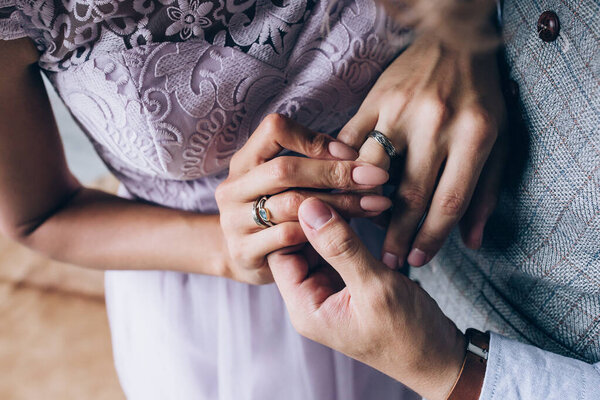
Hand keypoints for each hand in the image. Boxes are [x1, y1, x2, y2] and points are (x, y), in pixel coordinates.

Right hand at [215, 114, 391, 284]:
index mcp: (245, 161)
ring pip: (291, 204)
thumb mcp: (286, 185)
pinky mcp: (243, 251)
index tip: (350, 153)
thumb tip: (356, 155)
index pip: (274, 129)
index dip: (314, 139)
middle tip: (375, 177)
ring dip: (340, 202)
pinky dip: (322, 230)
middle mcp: (234, 188)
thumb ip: (312, 167)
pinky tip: (349, 231)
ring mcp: (234, 221)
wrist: (242, 260)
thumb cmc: (276, 214)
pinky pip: (288, 236)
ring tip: (374, 204)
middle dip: (335, 172)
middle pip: (285, 169)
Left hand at [268, 197, 465, 399]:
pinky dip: (346, 229)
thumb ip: (341, 247)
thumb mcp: (375, 287)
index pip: (279, 250)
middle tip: (334, 183)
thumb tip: (309, 207)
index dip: (292, 219)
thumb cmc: (409, 334)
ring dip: (331, 219)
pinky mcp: (345, 282)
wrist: (439, 358)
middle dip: (313, 215)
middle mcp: (308, 298)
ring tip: (348, 190)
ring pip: (316, 243)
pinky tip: (358, 207)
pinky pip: (335, 249)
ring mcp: (327, 290)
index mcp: (304, 306)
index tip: (315, 189)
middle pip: (295, 244)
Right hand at [338, 35, 506, 267]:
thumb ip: (485, 193)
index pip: (448, 201)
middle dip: (397, 235)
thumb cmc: (482, 96)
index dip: (431, 238)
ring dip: (365, 203)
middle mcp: (436, 123)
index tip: (418, 261)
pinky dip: (344, 167)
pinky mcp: (374, 98)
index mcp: (474, 135)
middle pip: (408, 193)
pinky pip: (351, 140)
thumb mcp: (501, 141)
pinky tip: (344, 187)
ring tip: (365, 228)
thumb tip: (471, 242)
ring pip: (370, 169)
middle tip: (388, 261)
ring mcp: (400, 108)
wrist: (457, 39)